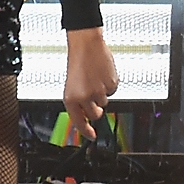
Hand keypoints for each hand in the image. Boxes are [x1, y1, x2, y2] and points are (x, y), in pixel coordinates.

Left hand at [62, 27, 116, 141]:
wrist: (86, 47)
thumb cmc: (78, 63)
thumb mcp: (72, 86)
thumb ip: (78, 101)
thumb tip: (88, 114)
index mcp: (70, 98)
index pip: (78, 121)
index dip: (86, 131)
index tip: (92, 137)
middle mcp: (84, 97)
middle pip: (95, 115)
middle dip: (95, 109)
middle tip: (92, 95)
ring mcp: (99, 92)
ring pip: (104, 102)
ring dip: (101, 94)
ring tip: (94, 79)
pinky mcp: (111, 85)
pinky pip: (113, 92)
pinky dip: (109, 85)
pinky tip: (102, 75)